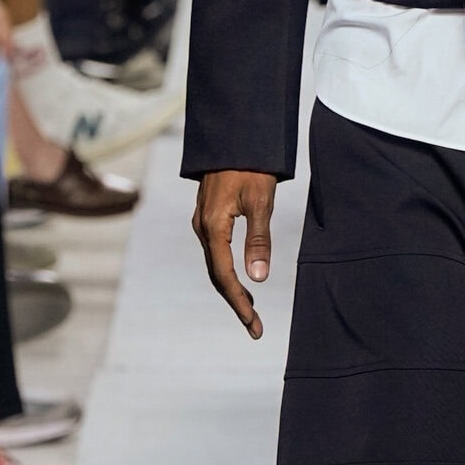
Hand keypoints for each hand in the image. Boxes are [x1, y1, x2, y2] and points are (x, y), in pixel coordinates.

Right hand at [194, 170, 277, 336]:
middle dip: (236, 302)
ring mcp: (202, 223)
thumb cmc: (251, 167)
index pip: (225, 276)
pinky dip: (227, 270)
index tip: (254, 324)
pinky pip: (215, 252)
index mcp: (213, 228)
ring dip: (231, 288)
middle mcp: (203, 228)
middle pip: (217, 275)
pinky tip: (240, 279)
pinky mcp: (207, 217)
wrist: (234, 137)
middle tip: (254, 326)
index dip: (239, 303)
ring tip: (251, 309)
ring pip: (215, 264)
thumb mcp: (261, 202)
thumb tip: (258, 278)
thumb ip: (259, 240)